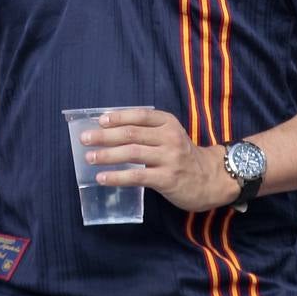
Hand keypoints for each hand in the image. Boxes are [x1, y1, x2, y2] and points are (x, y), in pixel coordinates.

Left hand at [78, 108, 238, 211]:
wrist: (212, 180)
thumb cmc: (182, 156)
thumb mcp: (170, 135)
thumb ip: (147, 131)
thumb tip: (108, 128)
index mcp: (168, 123)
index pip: (139, 115)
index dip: (118, 117)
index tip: (99, 121)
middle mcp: (169, 138)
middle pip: (131, 133)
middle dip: (104, 136)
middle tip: (84, 139)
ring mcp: (169, 158)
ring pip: (132, 153)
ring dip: (107, 155)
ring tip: (89, 158)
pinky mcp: (167, 179)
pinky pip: (137, 176)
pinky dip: (117, 176)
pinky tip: (102, 178)